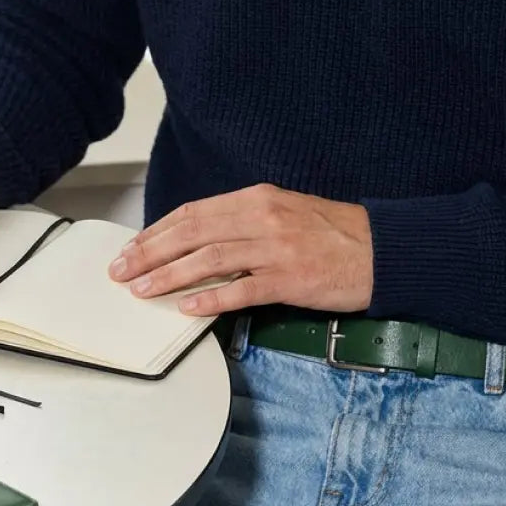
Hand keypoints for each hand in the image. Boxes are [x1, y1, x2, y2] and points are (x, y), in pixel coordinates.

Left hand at [109, 183, 373, 314]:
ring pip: (210, 259)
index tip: (130, 248)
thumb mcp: (283, 213)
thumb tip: (196, 240)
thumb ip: (242, 223)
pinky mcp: (291, 279)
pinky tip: (187, 307)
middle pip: (192, 233)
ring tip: (142, 289)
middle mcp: (263, 218)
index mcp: (257, 199)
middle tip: (120, 271)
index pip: (193, 213)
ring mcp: (277, 248)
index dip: (156, 232)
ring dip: (170, 275)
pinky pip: (243, 289)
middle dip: (150, 253)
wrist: (384, 249)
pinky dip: (212, 297)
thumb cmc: (332, 234)